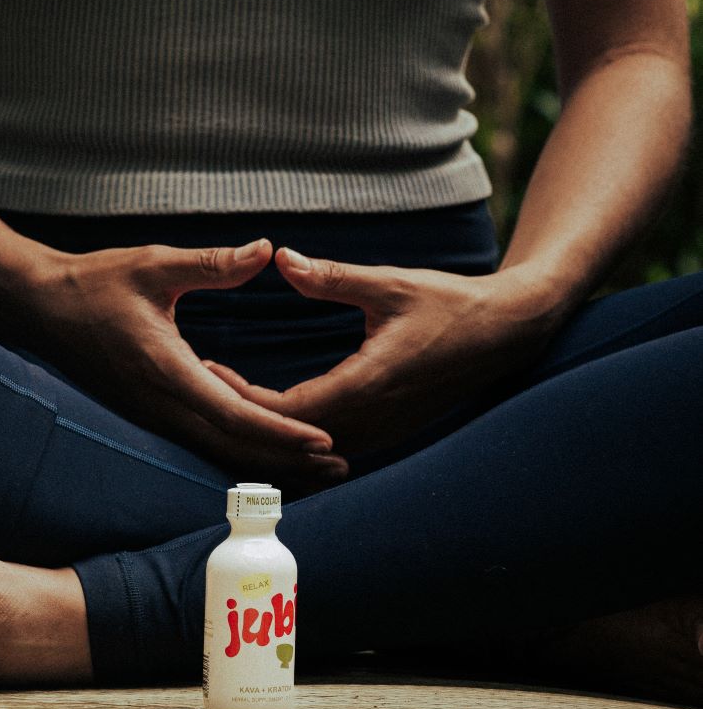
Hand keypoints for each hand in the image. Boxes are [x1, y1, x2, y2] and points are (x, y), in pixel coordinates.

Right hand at [14, 238, 348, 487]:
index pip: (237, 414)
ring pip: (220, 453)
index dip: (284, 431)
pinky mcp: (151, 416)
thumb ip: (213, 263)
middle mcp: (162, 406)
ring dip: (269, 464)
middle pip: (235, 448)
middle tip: (340, 465)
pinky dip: (241, 453)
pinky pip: (203, 445)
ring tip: (317, 469)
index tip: (324, 438)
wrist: (37, 309)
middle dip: (289, 460)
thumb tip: (266, 249)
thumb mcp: (155, 264)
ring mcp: (154, 417)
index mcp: (168, 372)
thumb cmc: (93, 283)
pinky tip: (269, 453)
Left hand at [203, 249, 558, 455]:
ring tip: (225, 404)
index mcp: (366, 385)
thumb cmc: (450, 304)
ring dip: (268, 432)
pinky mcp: (388, 434)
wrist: (505, 334)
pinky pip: (330, 445)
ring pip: (308, 451)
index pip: (285, 409)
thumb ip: (332, 276)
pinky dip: (296, 435)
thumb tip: (281, 258)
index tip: (209, 368)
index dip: (241, 396)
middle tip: (203, 388)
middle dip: (244, 418)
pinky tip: (270, 415)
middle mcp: (371, 421)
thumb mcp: (388, 283)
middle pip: (288, 438)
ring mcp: (382, 434)